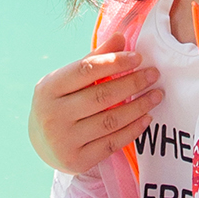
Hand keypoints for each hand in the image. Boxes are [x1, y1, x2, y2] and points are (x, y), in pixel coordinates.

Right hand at [29, 52, 161, 174]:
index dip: (114, 62)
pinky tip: (146, 118)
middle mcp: (52, 115)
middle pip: (101, 96)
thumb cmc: (61, 102)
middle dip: (132, 83)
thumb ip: (93, 59)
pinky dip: (133, 130)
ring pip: (110, 121)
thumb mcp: (68, 79)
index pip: (86, 70)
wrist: (42, 143)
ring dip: (138, 107)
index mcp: (49, 88)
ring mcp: (63, 140)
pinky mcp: (76, 160)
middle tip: (153, 74)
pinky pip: (112, 143)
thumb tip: (121, 37)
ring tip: (156, 95)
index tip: (138, 58)